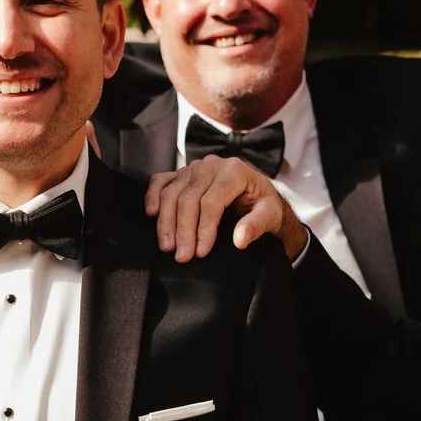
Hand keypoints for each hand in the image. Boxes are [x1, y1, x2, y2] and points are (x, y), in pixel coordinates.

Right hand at [145, 156, 305, 264]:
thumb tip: (240, 239)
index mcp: (235, 171)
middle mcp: (212, 165)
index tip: (200, 252)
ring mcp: (194, 167)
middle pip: (189, 198)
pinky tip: (151, 214)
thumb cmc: (263, 205)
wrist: (257, 195)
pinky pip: (162, 180)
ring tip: (167, 247)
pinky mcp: (182, 173)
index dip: (203, 228)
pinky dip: (153, 196)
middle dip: (183, 230)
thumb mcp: (270, 215)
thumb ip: (256, 226)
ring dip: (166, 221)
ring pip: (172, 192)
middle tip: (181, 256)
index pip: (212, 201)